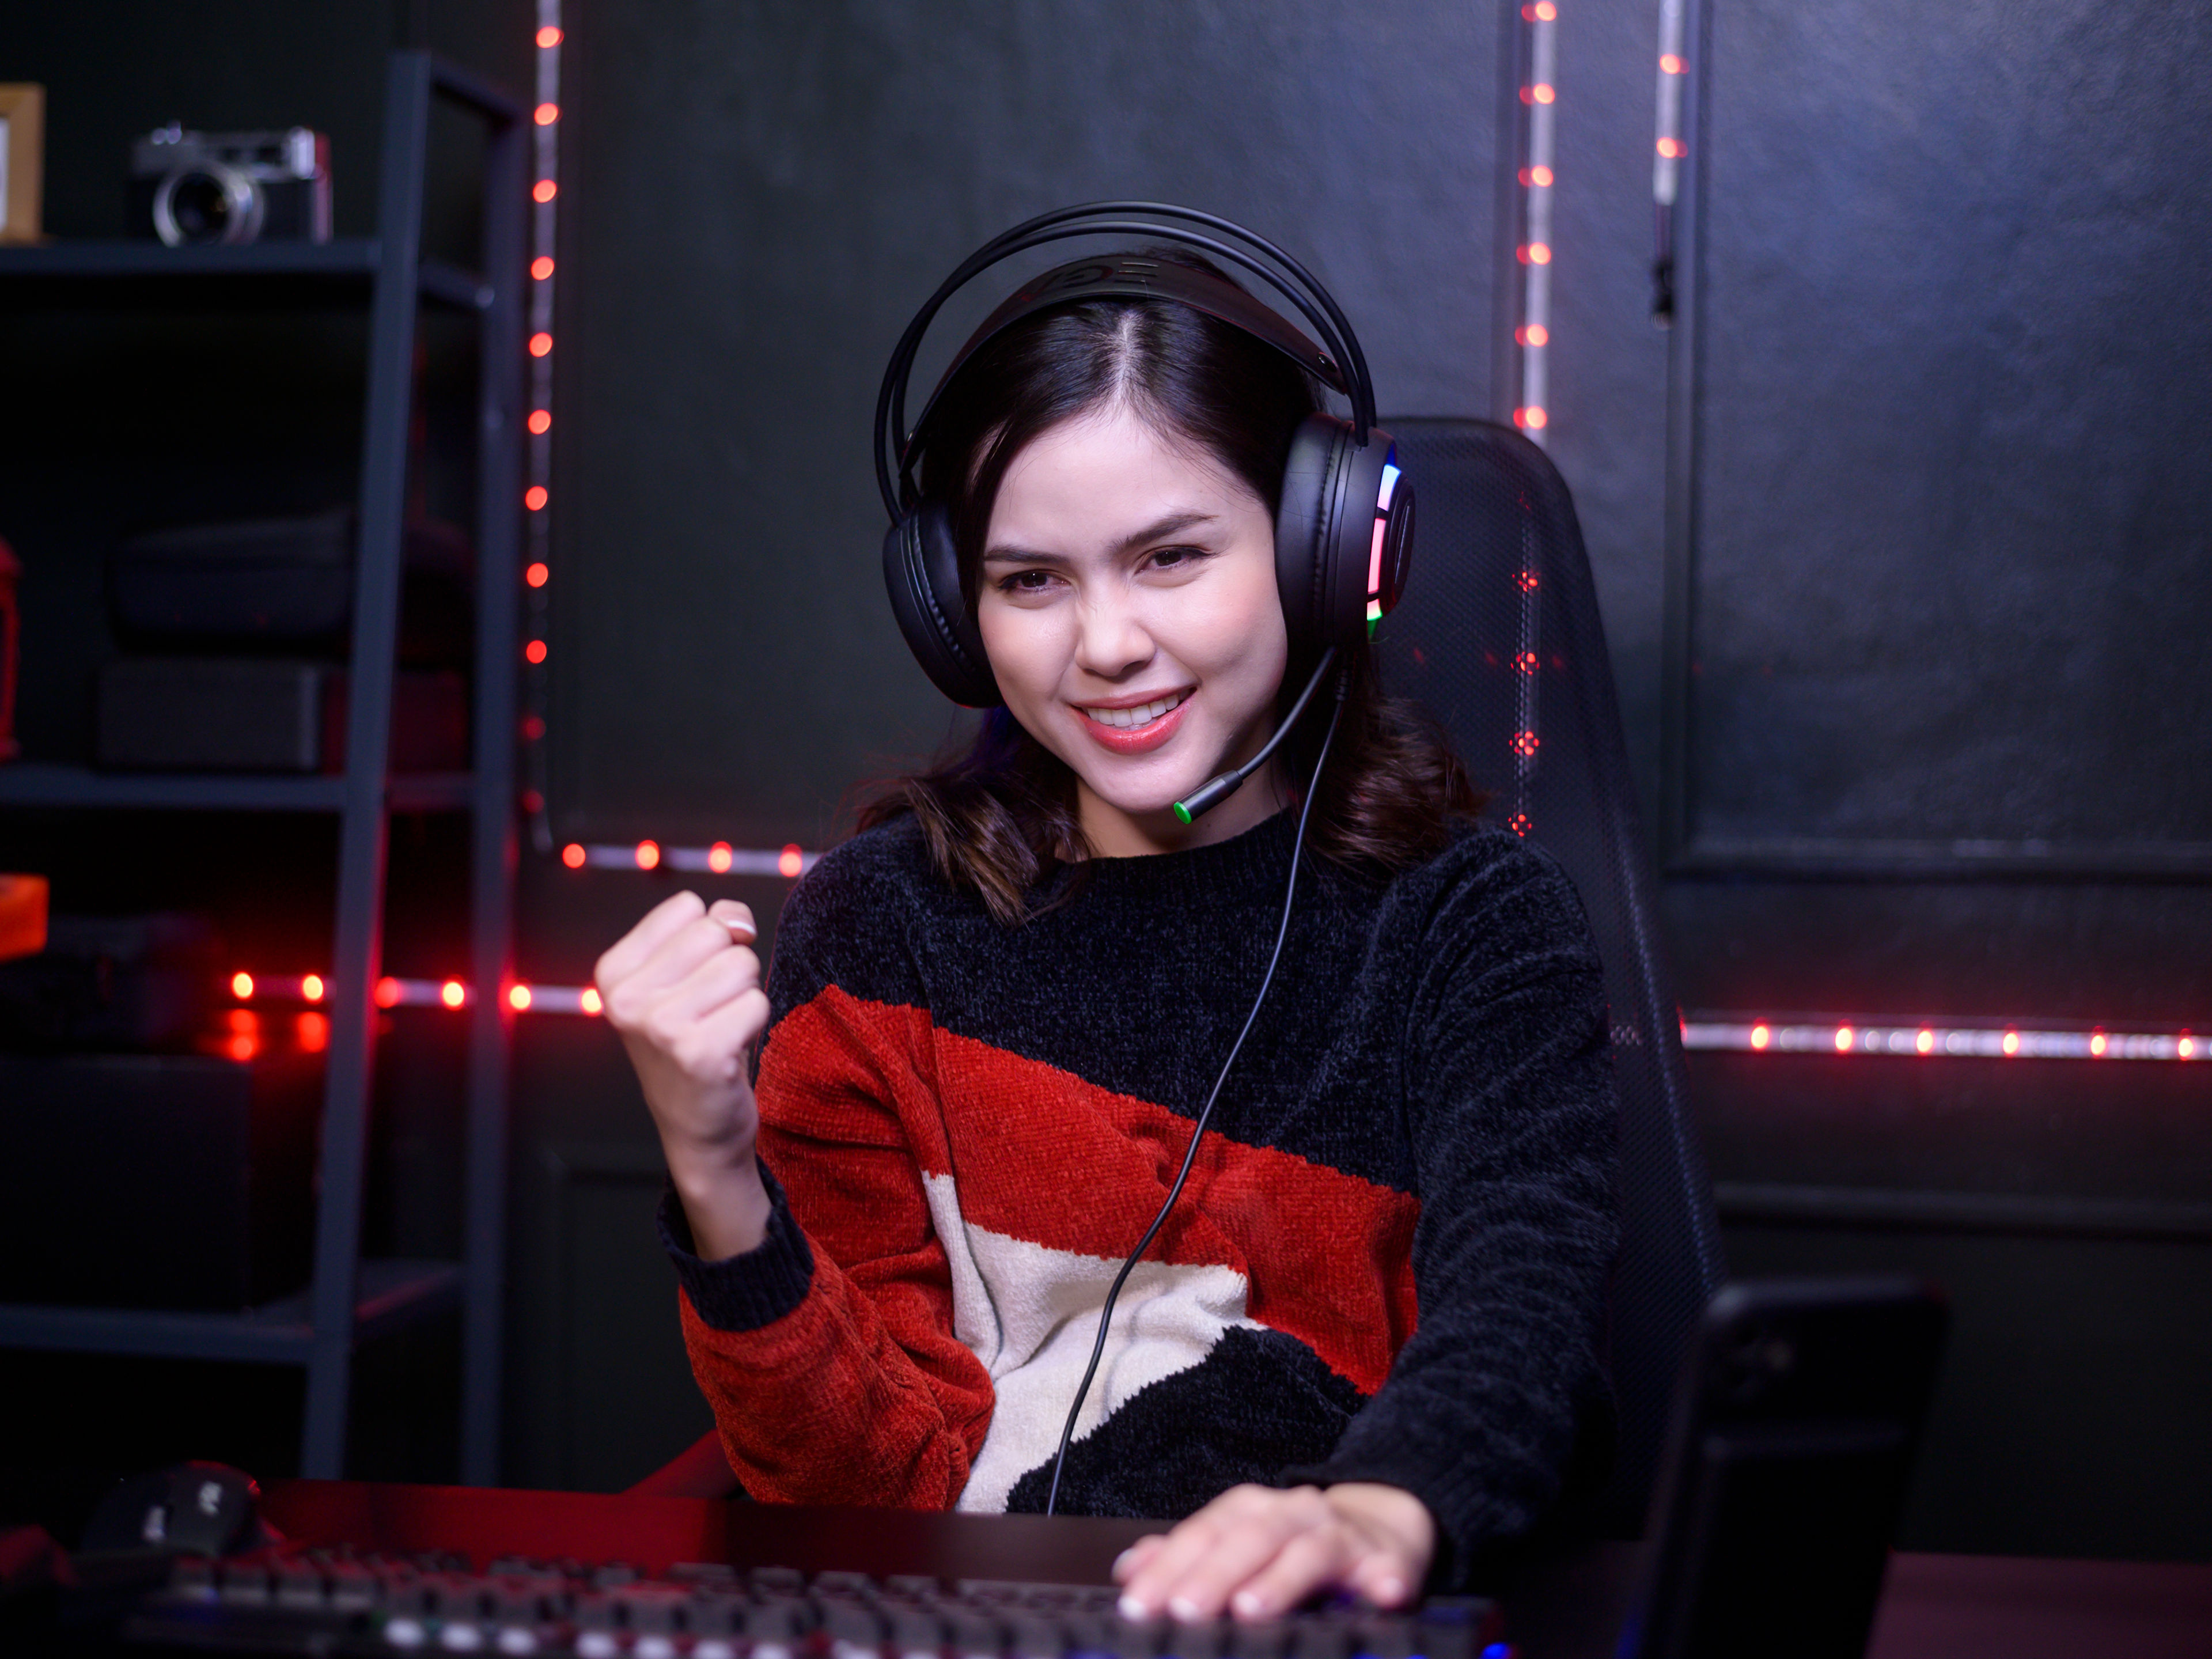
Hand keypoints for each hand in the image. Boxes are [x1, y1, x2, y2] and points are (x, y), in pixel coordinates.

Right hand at [595, 890, 773, 1257]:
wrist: (697, 1125)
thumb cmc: (695, 1040)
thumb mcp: (685, 974)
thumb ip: (712, 925)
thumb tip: (737, 922)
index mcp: (613, 971)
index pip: (689, 907)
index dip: (708, 941)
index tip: (691, 985)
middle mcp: (626, 999)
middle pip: (717, 932)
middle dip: (729, 967)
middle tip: (710, 1011)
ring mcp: (658, 1027)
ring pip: (742, 964)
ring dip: (743, 996)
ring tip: (719, 1029)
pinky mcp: (698, 1053)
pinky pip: (757, 1003)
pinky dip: (754, 1024)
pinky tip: (729, 1051)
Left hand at [1111, 1483, 1435, 1623]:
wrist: (1381, 1524)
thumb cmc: (1296, 1543)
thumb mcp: (1238, 1541)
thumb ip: (1186, 1556)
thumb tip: (1129, 1569)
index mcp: (1250, 1511)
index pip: (1202, 1534)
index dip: (1168, 1568)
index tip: (1138, 1604)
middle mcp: (1292, 1514)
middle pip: (1249, 1538)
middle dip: (1214, 1574)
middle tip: (1184, 1610)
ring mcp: (1341, 1535)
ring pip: (1309, 1550)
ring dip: (1281, 1579)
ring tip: (1252, 1608)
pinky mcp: (1387, 1559)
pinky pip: (1389, 1567)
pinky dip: (1386, 1579)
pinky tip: (1384, 1593)